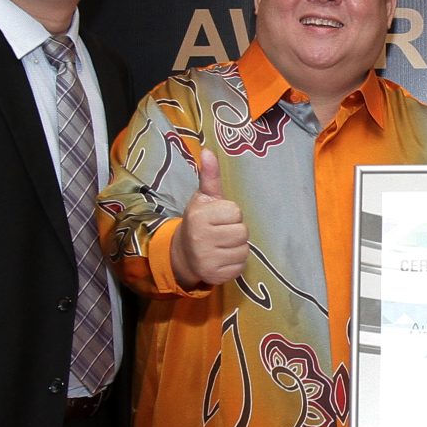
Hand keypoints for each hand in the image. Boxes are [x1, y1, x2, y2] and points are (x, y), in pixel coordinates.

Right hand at [173, 147, 248, 287]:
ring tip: (222, 245)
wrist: (183, 254)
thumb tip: (208, 151)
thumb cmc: (200, 221)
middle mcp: (201, 238)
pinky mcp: (215, 276)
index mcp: (200, 216)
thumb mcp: (203, 198)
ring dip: (237, 247)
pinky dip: (235, 263)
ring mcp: (207, 259)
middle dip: (235, 231)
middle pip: (242, 232)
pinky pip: (240, 266)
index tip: (218, 218)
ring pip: (244, 250)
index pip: (235, 212)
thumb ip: (209, 176)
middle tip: (221, 232)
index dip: (230, 214)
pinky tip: (222, 258)